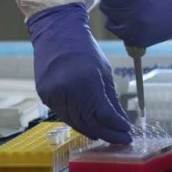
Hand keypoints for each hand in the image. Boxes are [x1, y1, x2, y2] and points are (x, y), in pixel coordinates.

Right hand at [27, 3, 131, 143]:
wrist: (56, 32)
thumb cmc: (84, 48)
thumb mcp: (104, 71)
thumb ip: (111, 98)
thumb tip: (120, 121)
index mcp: (86, 80)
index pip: (103, 113)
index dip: (116, 126)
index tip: (127, 132)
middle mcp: (67, 89)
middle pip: (88, 122)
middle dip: (106, 133)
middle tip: (120, 138)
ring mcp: (53, 94)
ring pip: (75, 122)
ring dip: (92, 130)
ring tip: (106, 134)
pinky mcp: (44, 96)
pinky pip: (63, 115)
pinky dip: (77, 122)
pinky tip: (89, 125)